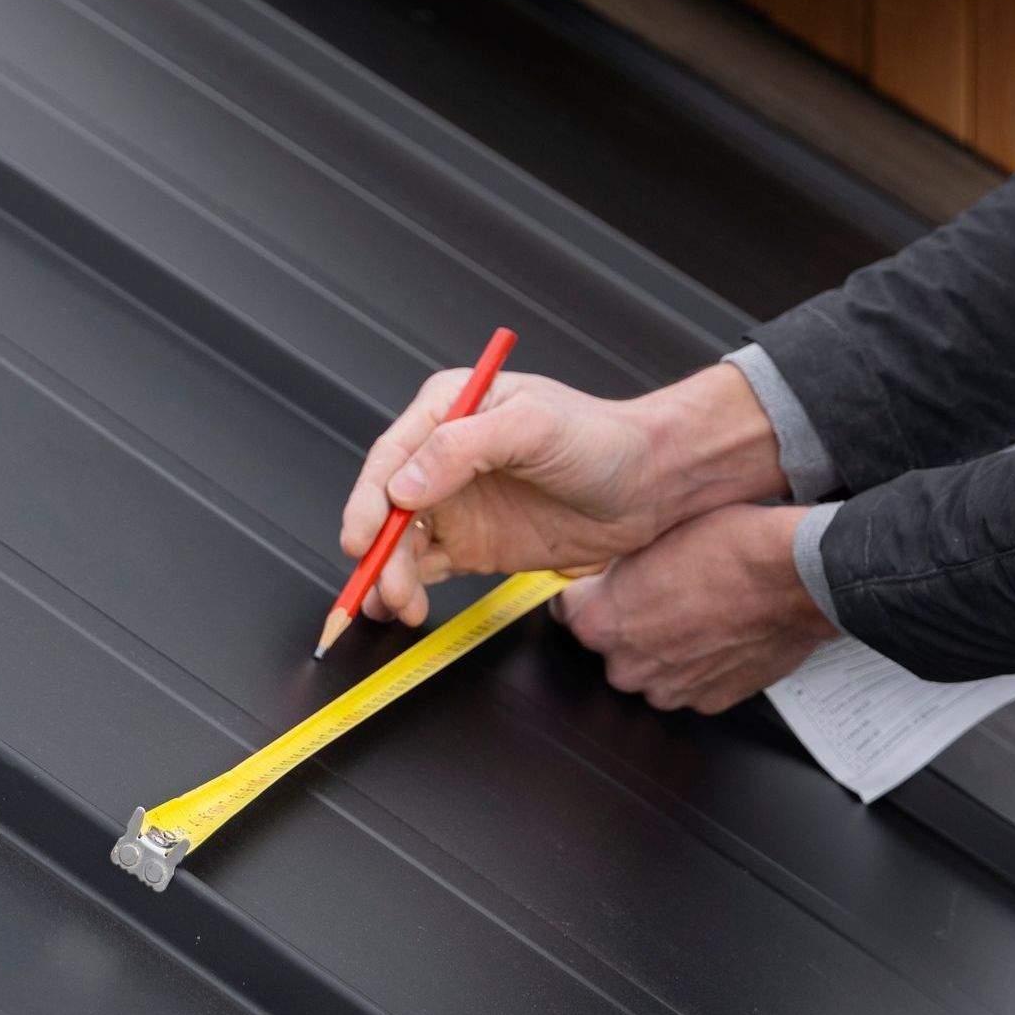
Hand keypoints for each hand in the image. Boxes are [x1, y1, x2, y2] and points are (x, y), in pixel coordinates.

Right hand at [339, 360, 785, 626]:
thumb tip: (402, 485)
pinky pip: (424, 566)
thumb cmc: (602, 438)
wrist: (651, 485)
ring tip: (399, 604)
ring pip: (399, 540)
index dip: (368, 499)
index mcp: (453, 409)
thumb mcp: (534, 427)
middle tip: (383, 585)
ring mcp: (457, 501)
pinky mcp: (472, 542)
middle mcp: (446, 455)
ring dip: (388, 574)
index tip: (363, 538)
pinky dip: (407, 587)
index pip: (392, 455)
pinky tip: (406, 605)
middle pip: (385, 504)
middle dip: (377, 548)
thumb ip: (464, 449)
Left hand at [551, 503, 835, 713]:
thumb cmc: (733, 544)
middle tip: (664, 586)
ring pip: (653, 666)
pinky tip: (722, 628)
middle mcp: (628, 665)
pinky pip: (692, 682)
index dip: (591, 589)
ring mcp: (670, 689)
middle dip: (631, 619)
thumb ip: (621, 564)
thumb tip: (611, 569)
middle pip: (612, 643)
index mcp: (601, 621)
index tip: (605, 582)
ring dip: (666, 644)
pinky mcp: (710, 701)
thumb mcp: (656, 531)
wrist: (795, 575)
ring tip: (700, 606)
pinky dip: (702, 662)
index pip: (567, 610)